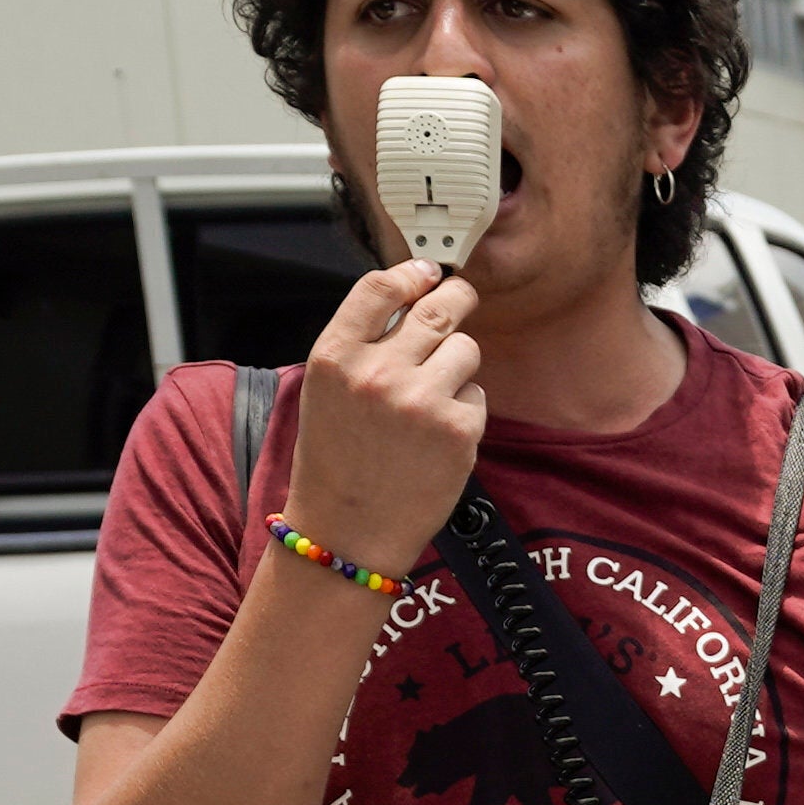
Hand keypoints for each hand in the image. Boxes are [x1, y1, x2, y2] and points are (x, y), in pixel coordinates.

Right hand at [289, 261, 483, 571]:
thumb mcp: (326, 390)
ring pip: (466, 348)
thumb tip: (412, 294)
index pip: (380, 287)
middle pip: (438, 307)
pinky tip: (437, 436)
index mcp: (334, 356)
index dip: (410, 273)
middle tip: (461, 299)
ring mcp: (420, 401)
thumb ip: (363, 343)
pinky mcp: (458, 430)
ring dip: (458, 364)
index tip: (426, 272)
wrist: (347, 532)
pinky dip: (464, 410)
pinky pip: (477, 395)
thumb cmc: (336, 459)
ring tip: (432, 396)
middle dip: (456, 297)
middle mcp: (377, 372)